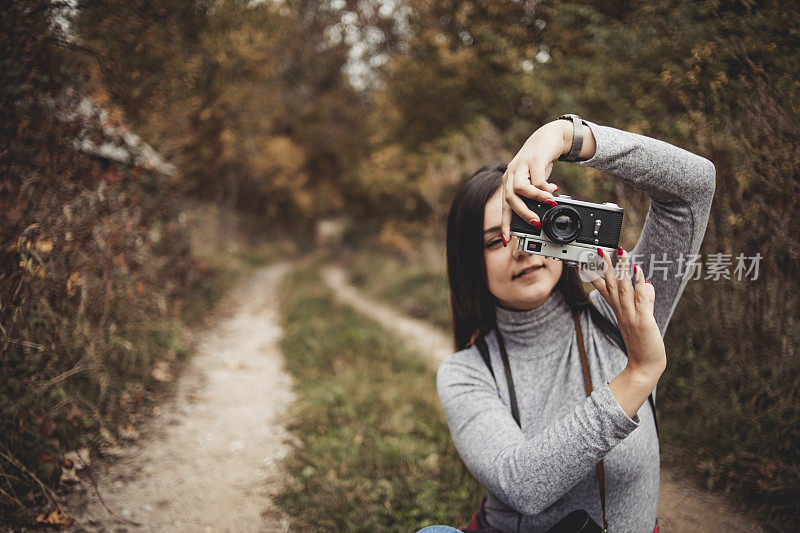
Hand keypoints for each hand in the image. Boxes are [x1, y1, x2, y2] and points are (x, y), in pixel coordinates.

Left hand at [500, 121, 565, 241]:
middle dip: (523, 214)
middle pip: (510, 199)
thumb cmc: (540, 161)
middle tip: (536, 223)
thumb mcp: (534, 181)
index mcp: (509, 182)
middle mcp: (511, 174)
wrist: (550, 136)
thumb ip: (534, 196)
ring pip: (520, 188)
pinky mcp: (534, 158)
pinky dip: (546, 187)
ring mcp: (521, 166)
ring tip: (549, 203)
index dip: (505, 224)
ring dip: (535, 199)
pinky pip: (537, 178)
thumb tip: (538, 216)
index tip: (508, 240)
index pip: (504, 207)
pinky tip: (554, 189)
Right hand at [587, 247, 665, 417]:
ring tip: (619, 253)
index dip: (596, 274)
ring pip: (624, 288)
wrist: (645, 366)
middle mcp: (622, 311)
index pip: (605, 289)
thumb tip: (647, 284)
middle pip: (612, 284)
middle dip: (606, 266)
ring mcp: (631, 315)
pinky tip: (637, 270)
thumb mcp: (643, 319)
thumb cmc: (643, 344)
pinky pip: (639, 298)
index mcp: (619, 311)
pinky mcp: (643, 320)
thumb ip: (645, 300)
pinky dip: (638, 283)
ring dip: (622, 269)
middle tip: (600, 250)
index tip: (587, 262)